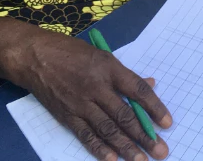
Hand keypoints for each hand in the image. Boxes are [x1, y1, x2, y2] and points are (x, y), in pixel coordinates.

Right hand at [5, 27, 172, 160]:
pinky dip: (99, 148)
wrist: (34, 57)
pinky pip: (85, 134)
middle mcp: (96, 86)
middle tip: (160, 151)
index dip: (155, 107)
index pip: (137, 89)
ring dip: (126, 146)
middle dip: (144, 135)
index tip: (167, 123)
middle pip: (124, 114)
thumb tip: (151, 84)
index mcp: (109, 68)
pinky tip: (112, 159)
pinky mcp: (66, 115)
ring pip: (107, 128)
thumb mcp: (102, 55)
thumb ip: (124, 74)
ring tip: (140, 160)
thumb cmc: (71, 52)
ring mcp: (80, 103)